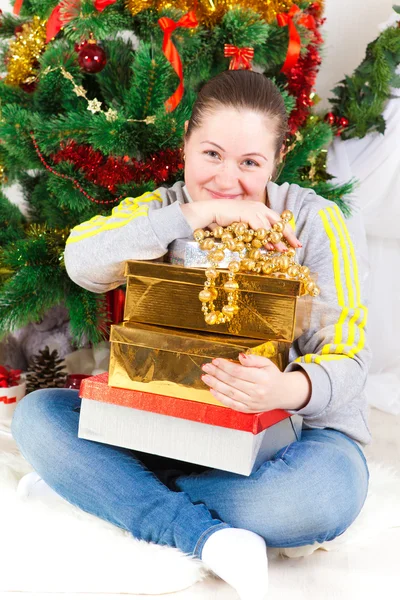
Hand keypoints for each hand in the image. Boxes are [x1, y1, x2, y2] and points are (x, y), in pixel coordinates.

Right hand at [180, 200, 299, 249]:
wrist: (211, 212)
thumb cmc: (226, 220)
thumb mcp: (245, 226)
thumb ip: (255, 232)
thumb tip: (267, 244)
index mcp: (260, 208)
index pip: (278, 221)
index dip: (287, 231)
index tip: (294, 242)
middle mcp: (260, 207)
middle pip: (279, 222)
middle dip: (289, 235)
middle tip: (296, 246)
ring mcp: (254, 209)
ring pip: (270, 226)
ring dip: (277, 239)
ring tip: (282, 250)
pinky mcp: (247, 213)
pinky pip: (259, 227)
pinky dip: (265, 236)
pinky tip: (269, 245)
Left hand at [201, 353, 310, 412]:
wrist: (283, 393)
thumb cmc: (272, 376)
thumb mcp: (267, 363)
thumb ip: (253, 359)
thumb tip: (240, 356)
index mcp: (262, 379)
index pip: (239, 372)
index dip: (225, 366)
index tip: (215, 360)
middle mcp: (257, 392)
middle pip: (232, 382)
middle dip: (217, 373)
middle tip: (206, 367)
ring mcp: (252, 402)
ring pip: (230, 393)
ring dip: (215, 385)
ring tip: (206, 377)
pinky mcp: (249, 409)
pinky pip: (232, 404)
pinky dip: (221, 398)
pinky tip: (213, 390)